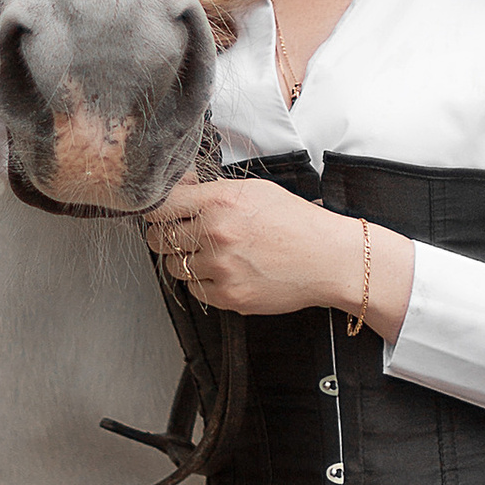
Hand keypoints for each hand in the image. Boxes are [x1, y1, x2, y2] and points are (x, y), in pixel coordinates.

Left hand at [143, 176, 414, 335]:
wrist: (328, 258)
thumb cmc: (295, 221)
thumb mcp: (253, 190)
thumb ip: (211, 190)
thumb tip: (176, 188)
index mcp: (218, 200)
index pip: (159, 207)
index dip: (156, 212)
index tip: (161, 216)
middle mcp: (215, 233)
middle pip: (159, 239)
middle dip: (166, 237)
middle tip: (183, 237)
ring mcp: (220, 268)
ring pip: (174, 267)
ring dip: (185, 261)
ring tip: (211, 255)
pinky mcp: (229, 296)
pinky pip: (194, 290)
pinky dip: (203, 283)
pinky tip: (225, 272)